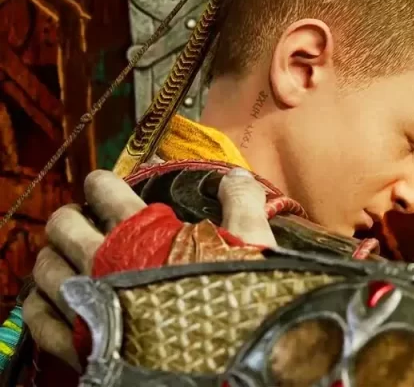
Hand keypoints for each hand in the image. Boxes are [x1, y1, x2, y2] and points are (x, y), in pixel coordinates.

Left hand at [22, 168, 275, 369]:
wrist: (224, 362)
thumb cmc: (236, 300)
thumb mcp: (251, 242)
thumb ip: (241, 203)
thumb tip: (233, 175)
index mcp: (140, 232)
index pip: (104, 190)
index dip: (102, 183)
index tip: (105, 186)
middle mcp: (102, 261)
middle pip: (63, 225)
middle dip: (72, 216)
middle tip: (85, 219)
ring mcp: (84, 302)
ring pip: (45, 266)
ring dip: (54, 255)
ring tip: (68, 256)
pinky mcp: (76, 342)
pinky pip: (37, 316)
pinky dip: (40, 301)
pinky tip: (52, 298)